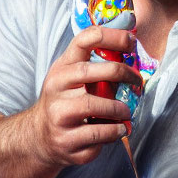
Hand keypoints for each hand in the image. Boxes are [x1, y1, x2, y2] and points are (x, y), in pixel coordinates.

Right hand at [28, 26, 141, 167]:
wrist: (40, 137)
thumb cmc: (65, 102)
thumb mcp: (73, 77)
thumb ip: (97, 64)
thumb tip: (132, 49)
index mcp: (62, 68)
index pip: (84, 40)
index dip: (112, 36)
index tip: (132, 42)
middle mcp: (56, 89)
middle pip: (91, 72)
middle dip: (122, 73)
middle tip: (136, 81)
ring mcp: (59, 116)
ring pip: (96, 107)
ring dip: (119, 110)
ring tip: (125, 113)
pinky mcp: (67, 141)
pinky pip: (99, 134)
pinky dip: (115, 131)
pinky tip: (118, 129)